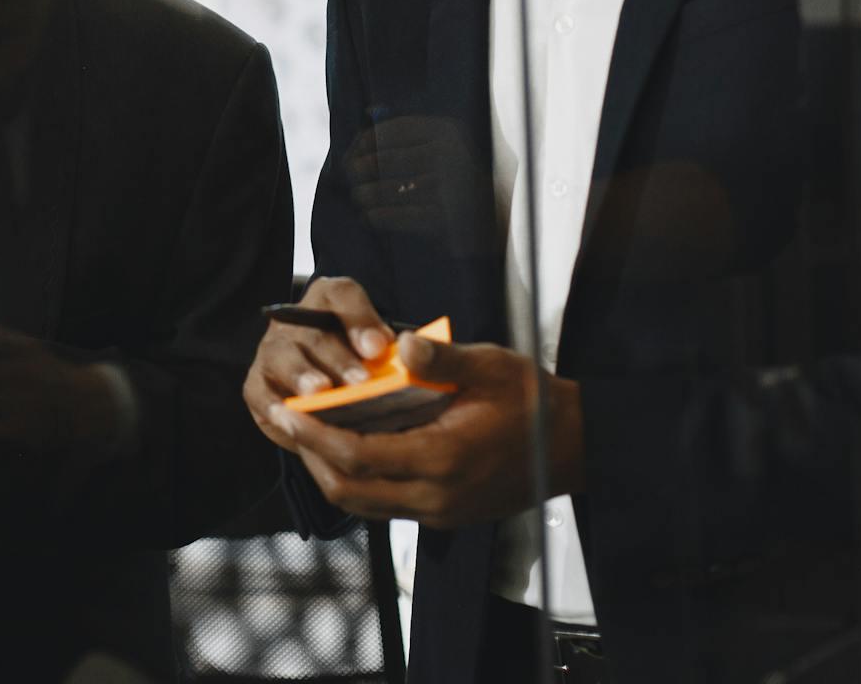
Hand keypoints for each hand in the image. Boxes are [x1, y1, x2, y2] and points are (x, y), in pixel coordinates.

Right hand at [245, 275, 395, 450]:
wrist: (334, 397)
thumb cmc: (366, 370)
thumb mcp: (386, 354)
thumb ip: (400, 351)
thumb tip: (413, 355)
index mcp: (331, 302)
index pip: (342, 295)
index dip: (359, 319)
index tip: (380, 348)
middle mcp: (297, 320)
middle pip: (313, 332)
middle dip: (338, 358)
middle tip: (361, 382)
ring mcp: (273, 350)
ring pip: (282, 356)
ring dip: (303, 375)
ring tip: (322, 393)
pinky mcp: (257, 384)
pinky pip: (261, 392)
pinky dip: (276, 405)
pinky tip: (295, 418)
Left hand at [268, 335, 584, 530]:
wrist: (574, 446)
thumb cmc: (532, 400)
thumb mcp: (491, 366)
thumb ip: (442, 360)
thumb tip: (400, 344)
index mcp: (442, 459)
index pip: (358, 457)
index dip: (315, 437)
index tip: (288, 412)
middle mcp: (436, 497)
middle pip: (349, 491)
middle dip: (311, 456)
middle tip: (285, 422)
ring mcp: (439, 512)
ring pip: (363, 505)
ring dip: (329, 472)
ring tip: (306, 435)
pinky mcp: (444, 516)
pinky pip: (384, 506)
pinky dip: (356, 481)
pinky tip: (345, 450)